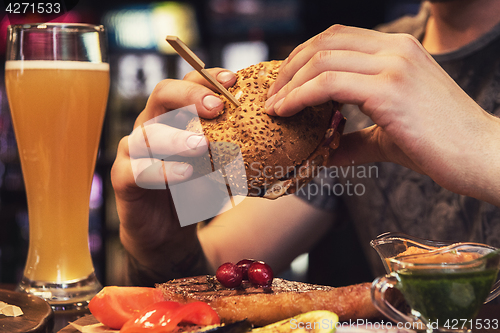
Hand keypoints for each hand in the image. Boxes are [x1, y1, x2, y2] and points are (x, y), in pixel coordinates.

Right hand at [111, 69, 236, 277]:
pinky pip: (135, 171)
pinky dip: (160, 171)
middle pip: (162, 95)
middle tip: (217, 107)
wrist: (169, 230)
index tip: (234, 81)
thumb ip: (235, 144)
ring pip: (147, 134)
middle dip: (190, 96)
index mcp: (173, 115)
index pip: (187, 83)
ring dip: (176, 137)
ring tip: (202, 144)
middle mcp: (151, 125)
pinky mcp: (123, 179)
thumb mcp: (220, 163)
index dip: (208, 78)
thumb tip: (269, 126)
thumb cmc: (196, 189)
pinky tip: (185, 173)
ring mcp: (133, 151)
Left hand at [265, 24, 499, 202]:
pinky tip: (284, 111)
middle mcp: (396, 49)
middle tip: (272, 94)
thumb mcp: (390, 133)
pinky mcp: (389, 91)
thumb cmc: (439, 145)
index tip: (285, 82)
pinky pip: (327, 84)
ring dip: (288, 83)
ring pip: (321, 60)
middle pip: (324, 41)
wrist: (482, 157)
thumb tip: (327, 152)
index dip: (304, 55)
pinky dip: (298, 96)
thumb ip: (357, 137)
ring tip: (274, 106)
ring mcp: (393, 66)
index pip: (338, 37)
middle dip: (289, 67)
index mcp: (399, 50)